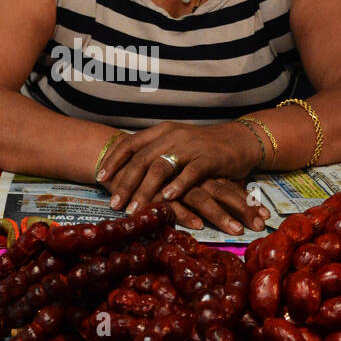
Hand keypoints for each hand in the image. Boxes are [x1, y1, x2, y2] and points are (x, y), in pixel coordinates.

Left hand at [97, 122, 258, 214]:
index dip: (114, 160)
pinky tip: (167, 198)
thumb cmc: (203, 147)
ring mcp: (191, 146)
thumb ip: (154, 153)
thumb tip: (127, 171)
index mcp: (162, 131)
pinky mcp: (209, 158)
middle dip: (126, 183)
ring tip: (134, 208)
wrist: (240, 140)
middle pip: (142, 159)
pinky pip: (190, 172)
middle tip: (114, 203)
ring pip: (162, 167)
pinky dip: (178, 185)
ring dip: (146, 189)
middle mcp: (173, 136)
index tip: (100, 178)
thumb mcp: (175, 144)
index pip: (131, 143)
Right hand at [153, 177, 269, 235]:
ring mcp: (174, 184)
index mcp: (200, 173)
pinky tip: (198, 226)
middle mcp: (191, 177)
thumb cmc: (156, 174)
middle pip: (222, 192)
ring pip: (202, 199)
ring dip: (220, 215)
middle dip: (242, 210)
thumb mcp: (184, 179)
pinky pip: (173, 205)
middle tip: (259, 226)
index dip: (247, 202)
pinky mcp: (155, 193)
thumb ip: (203, 188)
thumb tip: (229, 203)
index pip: (229, 187)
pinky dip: (185, 215)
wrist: (118, 158)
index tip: (265, 216)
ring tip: (236, 230)